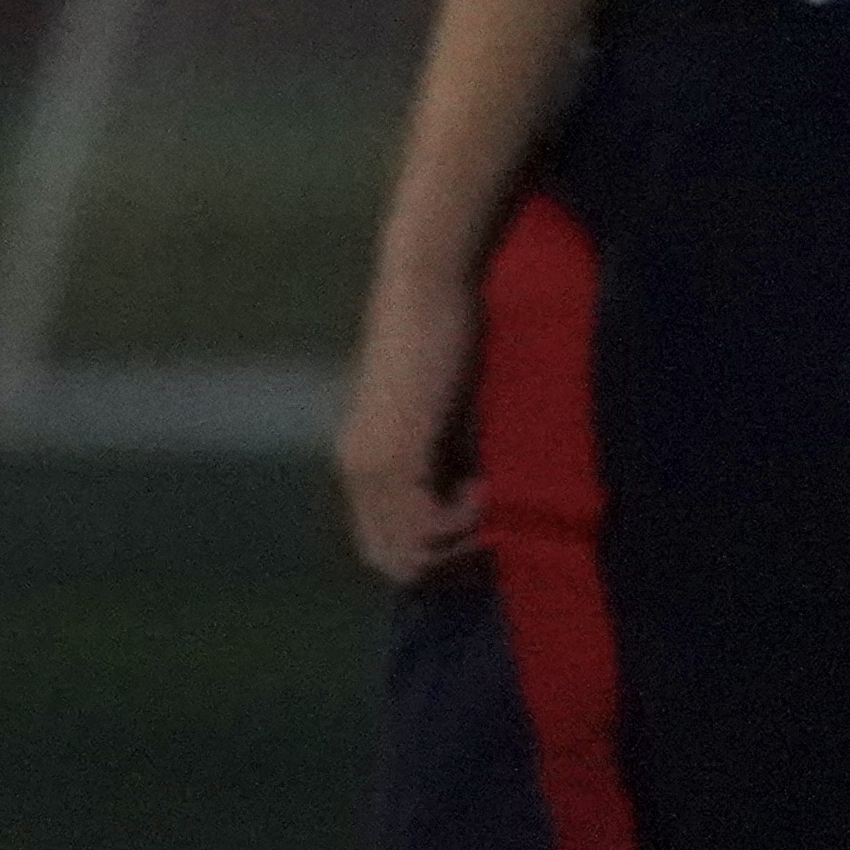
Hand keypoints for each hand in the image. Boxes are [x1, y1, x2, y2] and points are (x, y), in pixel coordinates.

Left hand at [336, 254, 487, 589]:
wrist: (429, 288)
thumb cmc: (448, 338)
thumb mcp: (447, 417)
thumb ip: (447, 463)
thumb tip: (481, 512)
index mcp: (362, 462)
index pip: (382, 545)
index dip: (434, 552)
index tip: (484, 528)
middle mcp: (356, 470)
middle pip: (390, 560)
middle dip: (448, 558)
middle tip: (493, 522)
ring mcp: (369, 467)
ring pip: (409, 553)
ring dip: (462, 538)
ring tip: (491, 493)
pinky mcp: (394, 456)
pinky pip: (428, 526)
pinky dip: (467, 519)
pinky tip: (488, 483)